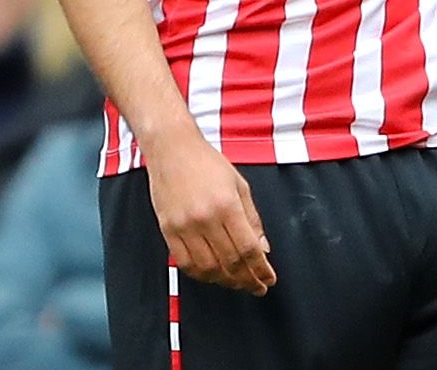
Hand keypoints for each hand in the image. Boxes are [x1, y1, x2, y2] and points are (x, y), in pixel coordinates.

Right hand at [146, 130, 274, 295]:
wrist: (172, 150)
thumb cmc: (209, 164)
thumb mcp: (239, 185)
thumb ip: (252, 219)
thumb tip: (263, 249)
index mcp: (227, 205)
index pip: (248, 248)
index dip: (261, 269)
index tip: (269, 280)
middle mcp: (205, 219)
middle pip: (230, 262)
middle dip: (247, 279)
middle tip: (257, 287)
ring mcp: (184, 226)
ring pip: (207, 268)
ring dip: (225, 281)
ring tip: (238, 282)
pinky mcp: (167, 230)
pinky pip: (185, 263)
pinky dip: (201, 274)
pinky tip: (213, 275)